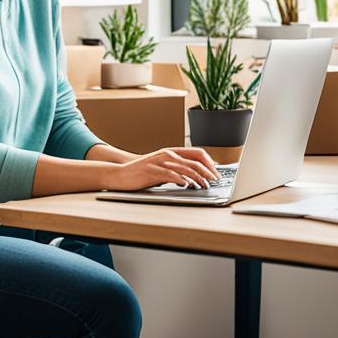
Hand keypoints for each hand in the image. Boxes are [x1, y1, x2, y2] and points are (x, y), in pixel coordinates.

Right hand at [105, 147, 219, 190]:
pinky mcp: (153, 171)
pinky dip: (181, 180)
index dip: (210, 162)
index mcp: (172, 152)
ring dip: (198, 177)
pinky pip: (171, 174)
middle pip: (195, 161)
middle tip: (215, 181)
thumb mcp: (162, 166)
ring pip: (186, 168)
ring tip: (204, 185)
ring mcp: (160, 162)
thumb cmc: (142, 172)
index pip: (197, 153)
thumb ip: (176, 168)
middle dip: (208, 171)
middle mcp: (168, 154)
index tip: (216, 172)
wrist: (121, 174)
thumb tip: (195, 176)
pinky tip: (187, 185)